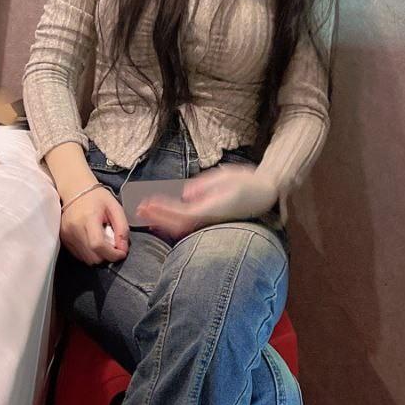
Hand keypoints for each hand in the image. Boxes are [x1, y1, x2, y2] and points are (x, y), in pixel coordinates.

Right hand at [60, 186, 130, 265]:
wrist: (75, 189)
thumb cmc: (98, 198)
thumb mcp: (115, 208)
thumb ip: (122, 228)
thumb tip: (123, 250)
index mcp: (88, 218)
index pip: (98, 244)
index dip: (112, 254)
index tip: (122, 253)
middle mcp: (74, 229)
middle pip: (93, 257)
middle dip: (107, 256)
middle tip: (113, 246)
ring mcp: (66, 235)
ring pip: (86, 259)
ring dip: (98, 256)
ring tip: (103, 242)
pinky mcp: (63, 238)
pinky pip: (79, 255)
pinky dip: (89, 253)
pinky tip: (93, 241)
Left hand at [135, 162, 278, 240]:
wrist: (266, 195)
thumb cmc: (248, 182)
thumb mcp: (227, 176)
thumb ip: (206, 184)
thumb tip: (186, 192)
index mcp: (214, 207)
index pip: (183, 212)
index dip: (164, 210)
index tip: (148, 203)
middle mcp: (211, 219)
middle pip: (179, 224)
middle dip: (158, 216)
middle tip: (139, 208)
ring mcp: (210, 223)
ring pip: (182, 229)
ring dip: (162, 222)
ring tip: (145, 213)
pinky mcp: (210, 222)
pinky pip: (187, 227)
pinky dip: (171, 224)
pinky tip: (160, 220)